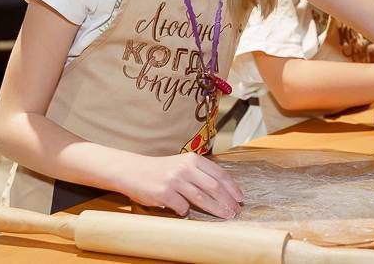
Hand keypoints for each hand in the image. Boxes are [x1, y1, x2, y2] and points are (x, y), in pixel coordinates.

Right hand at [124, 152, 243, 218]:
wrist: (133, 171)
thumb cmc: (161, 170)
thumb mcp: (182, 164)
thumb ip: (200, 173)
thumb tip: (223, 189)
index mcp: (192, 159)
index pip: (219, 173)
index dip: (232, 187)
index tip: (240, 197)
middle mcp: (185, 168)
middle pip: (214, 186)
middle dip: (227, 200)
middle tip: (236, 210)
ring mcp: (174, 180)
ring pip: (201, 198)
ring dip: (216, 209)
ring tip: (225, 215)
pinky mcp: (164, 193)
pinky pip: (182, 207)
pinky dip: (187, 212)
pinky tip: (186, 212)